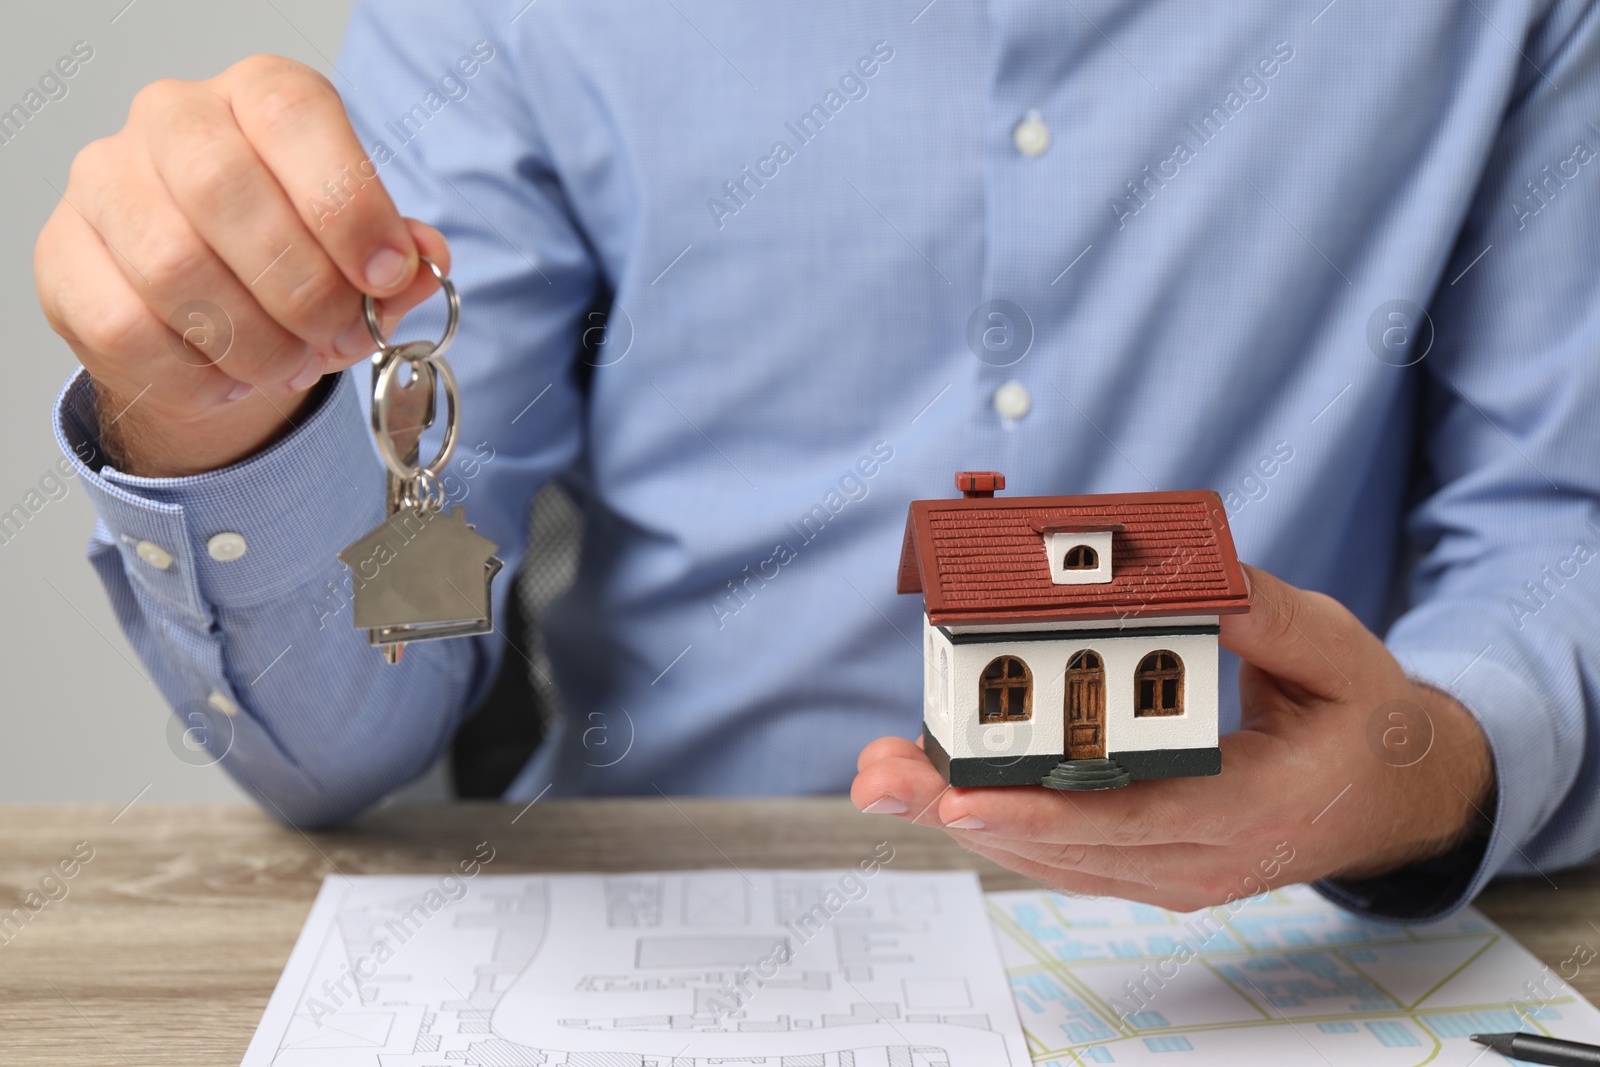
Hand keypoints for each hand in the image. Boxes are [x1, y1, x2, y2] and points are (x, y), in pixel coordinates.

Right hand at [34, 55, 448, 476]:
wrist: (211, 322)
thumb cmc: (293, 266)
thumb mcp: (361, 257)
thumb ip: (399, 258)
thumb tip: (424, 263)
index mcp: (259, 96)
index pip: (292, 114)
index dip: (347, 201)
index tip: (386, 274)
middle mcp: (174, 119)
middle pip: (225, 188)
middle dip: (303, 286)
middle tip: (340, 336)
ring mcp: (106, 184)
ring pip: (174, 266)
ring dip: (256, 341)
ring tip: (293, 364)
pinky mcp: (65, 258)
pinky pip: (126, 327)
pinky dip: (197, 372)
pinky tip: (233, 375)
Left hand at [852, 564, 1494, 910]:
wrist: (1398, 794)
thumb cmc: (1363, 716)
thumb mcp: (1335, 650)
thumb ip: (1262, 615)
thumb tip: (1189, 575)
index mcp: (1258, 807)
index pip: (1135, 818)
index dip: (1042, 811)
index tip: (961, 799)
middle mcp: (1208, 859)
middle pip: (1069, 846)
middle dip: (964, 812)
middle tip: (881, 778)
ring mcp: (1178, 874)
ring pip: (1053, 859)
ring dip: (963, 821)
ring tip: (882, 778)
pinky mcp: (1154, 866)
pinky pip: (1067, 856)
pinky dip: (1001, 825)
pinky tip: (937, 794)